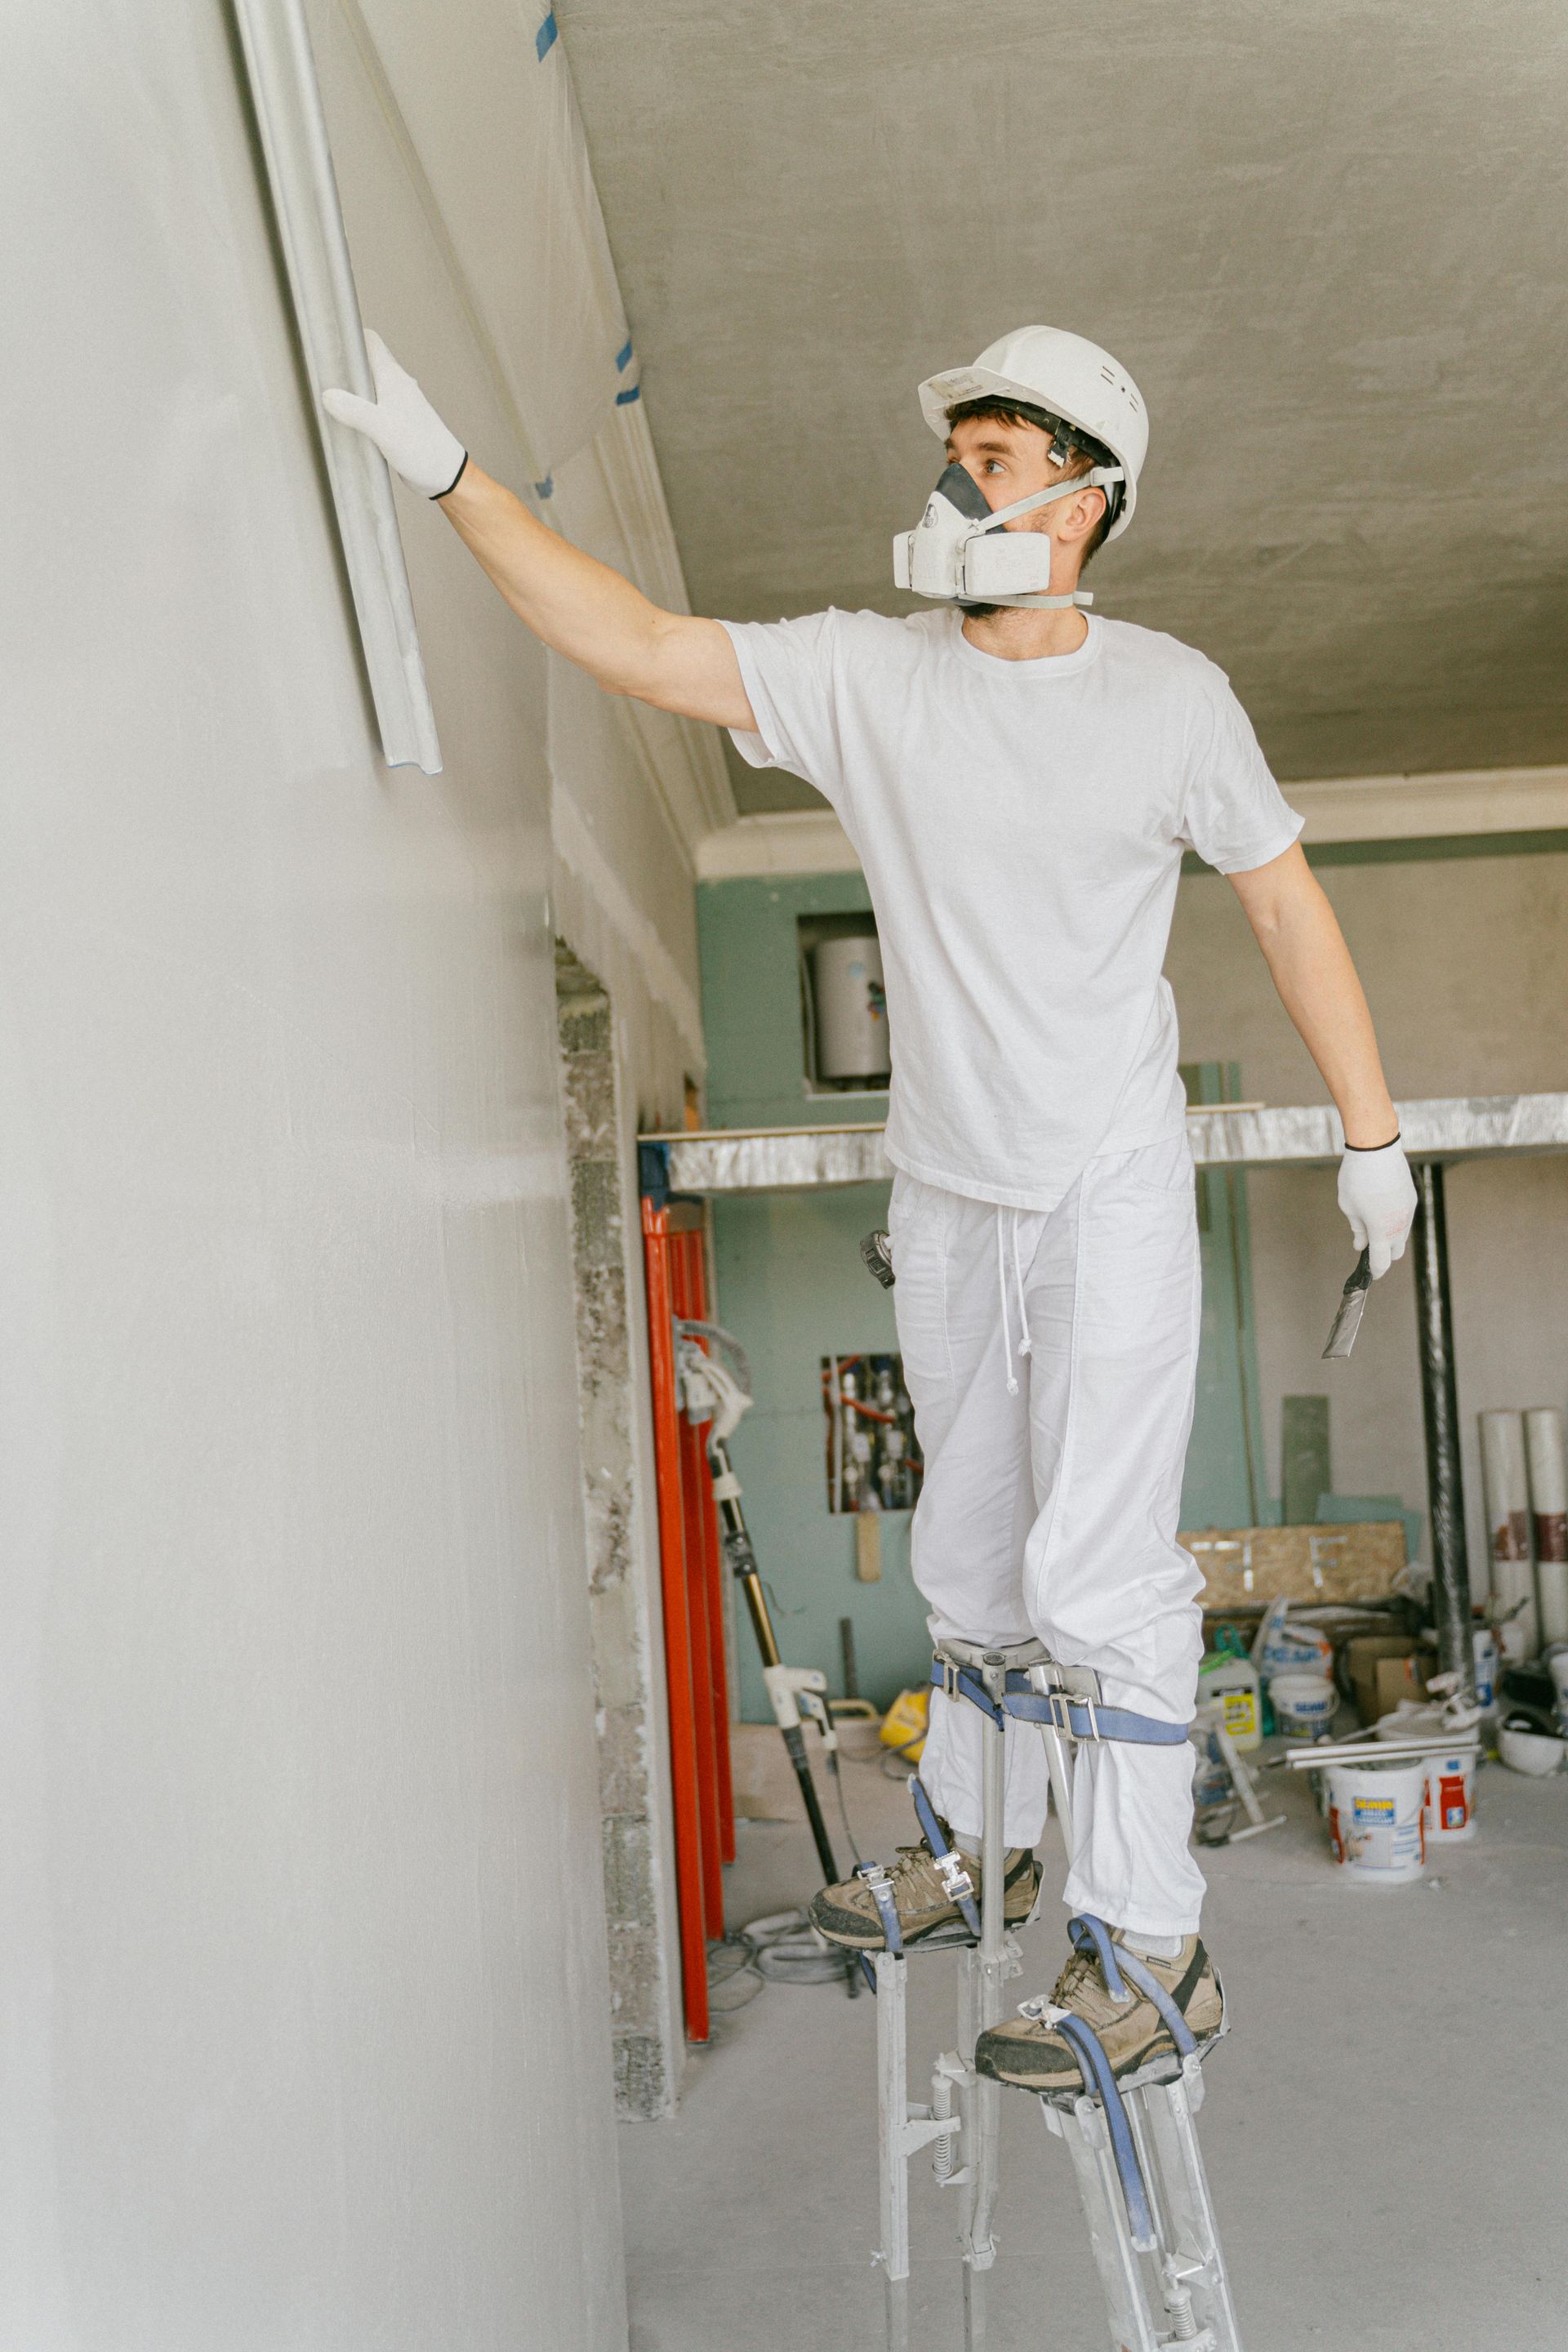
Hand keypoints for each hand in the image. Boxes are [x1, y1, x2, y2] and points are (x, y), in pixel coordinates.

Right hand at [322, 332, 466, 498]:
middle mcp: (395, 387)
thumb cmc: (421, 448)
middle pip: (365, 364)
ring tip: (326, 395)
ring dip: (349, 390)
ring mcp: (395, 406)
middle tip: (320, 371)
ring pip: (367, 388)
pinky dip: (357, 411)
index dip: (351, 335)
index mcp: (393, 378)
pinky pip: (370, 410)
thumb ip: (354, 410)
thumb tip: (327, 396)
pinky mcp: (393, 424)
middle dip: (344, 364)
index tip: (329, 338)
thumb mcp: (382, 427)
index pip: (371, 342)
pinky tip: (344, 420)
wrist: (444, 475)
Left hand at [1336, 1136, 1416, 1277]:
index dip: (1375, 1271)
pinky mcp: (1411, 1198)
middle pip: (1396, 1252)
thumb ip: (1356, 1229)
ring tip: (1372, 1225)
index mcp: (1381, 1231)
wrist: (1377, 1148)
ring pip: (1403, 1235)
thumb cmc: (1357, 1177)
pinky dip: (1395, 1222)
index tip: (1369, 1274)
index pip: (1382, 1261)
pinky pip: (1405, 1219)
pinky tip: (1381, 1210)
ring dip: (1390, 1237)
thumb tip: (1360, 1244)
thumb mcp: (1348, 1206)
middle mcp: (1399, 1224)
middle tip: (1368, 1247)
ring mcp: (1408, 1211)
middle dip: (1384, 1255)